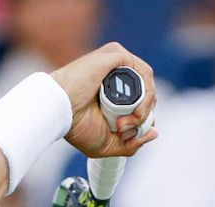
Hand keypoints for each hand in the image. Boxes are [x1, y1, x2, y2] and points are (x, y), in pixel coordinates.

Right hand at [50, 42, 157, 158]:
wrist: (60, 112)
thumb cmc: (76, 127)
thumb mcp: (108, 144)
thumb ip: (131, 143)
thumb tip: (154, 133)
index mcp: (112, 92)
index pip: (141, 102)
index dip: (143, 120)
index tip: (131, 134)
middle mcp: (115, 75)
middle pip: (146, 93)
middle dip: (144, 116)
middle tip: (124, 129)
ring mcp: (115, 64)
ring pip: (147, 83)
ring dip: (147, 106)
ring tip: (132, 120)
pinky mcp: (116, 55)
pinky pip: (144, 72)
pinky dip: (146, 93)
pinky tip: (137, 109)